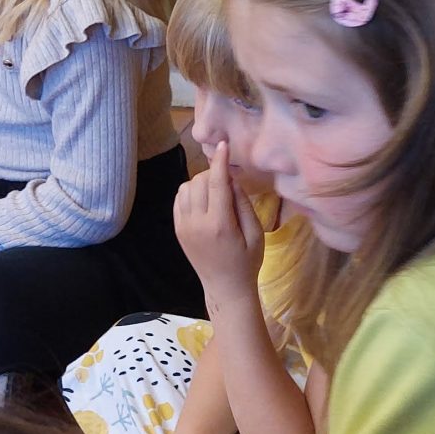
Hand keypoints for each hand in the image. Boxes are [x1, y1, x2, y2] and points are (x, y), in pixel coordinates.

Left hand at [174, 141, 264, 301]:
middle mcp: (197, 223)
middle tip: (228, 184)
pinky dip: (190, 192)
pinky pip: (179, 199)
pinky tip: (203, 201)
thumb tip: (231, 179)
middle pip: (199, 181)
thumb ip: (243, 204)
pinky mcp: (178, 230)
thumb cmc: (247, 262)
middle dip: (214, 174)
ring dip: (201, 183)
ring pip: (186, 188)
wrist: (225, 288)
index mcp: (220, 224)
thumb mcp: (256, 233)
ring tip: (216, 194)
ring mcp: (183, 227)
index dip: (220, 161)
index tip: (223, 145)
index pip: (217, 183)